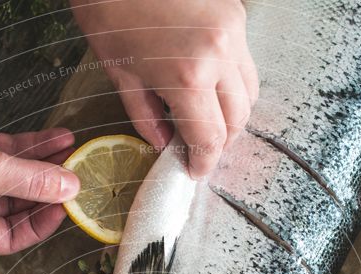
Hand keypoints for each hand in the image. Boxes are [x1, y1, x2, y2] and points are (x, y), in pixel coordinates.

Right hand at [0, 58, 79, 253]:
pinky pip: (9, 153)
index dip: (40, 225)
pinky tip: (58, 137)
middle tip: (76, 179)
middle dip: (47, 191)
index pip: (9, 239)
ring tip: (73, 152)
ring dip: (45, 165)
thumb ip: (30, 181)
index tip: (66, 207)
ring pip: (16, 177)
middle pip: (16, 208)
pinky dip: (32, 146)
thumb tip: (70, 189)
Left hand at [70, 0, 257, 177]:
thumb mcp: (122, 75)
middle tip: (200, 150)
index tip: (195, 170)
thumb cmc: (111, 13)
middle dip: (220, 143)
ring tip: (207, 122)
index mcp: (188, 77)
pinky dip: (233, 84)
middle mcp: (219, 56)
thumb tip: (165, 144)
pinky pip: (245, 63)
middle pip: (238, 120)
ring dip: (232, 115)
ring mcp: (234, 32)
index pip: (210, 139)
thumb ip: (147, 118)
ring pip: (250, 93)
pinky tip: (210, 89)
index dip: (204, 162)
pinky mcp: (237, 15)